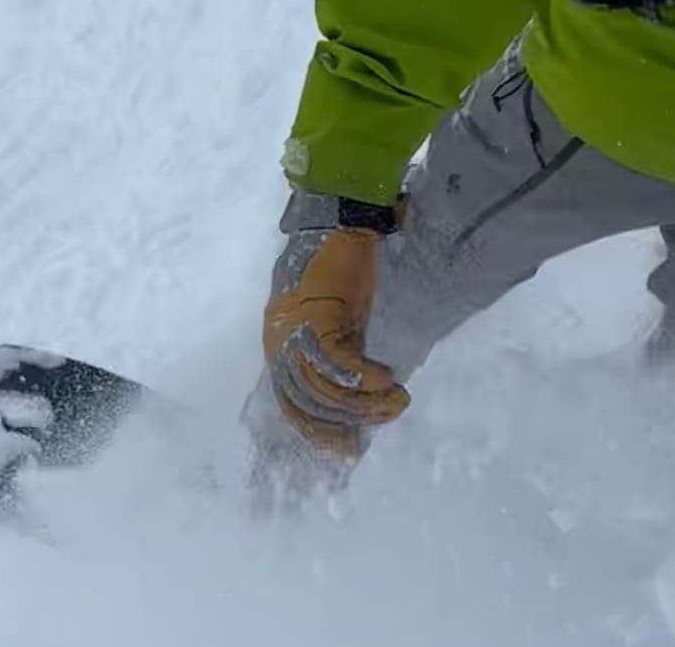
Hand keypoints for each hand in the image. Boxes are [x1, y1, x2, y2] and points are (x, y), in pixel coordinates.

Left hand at [261, 220, 409, 458]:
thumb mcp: (339, 325)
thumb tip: (357, 402)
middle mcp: (278, 344)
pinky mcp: (313, 318)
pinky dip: (363, 378)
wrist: (342, 227)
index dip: (320, 430)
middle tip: (389, 415)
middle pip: (310, 402)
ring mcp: (292, 332)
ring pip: (324, 389)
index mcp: (278, 348)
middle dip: (351, 419)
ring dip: (363, 402)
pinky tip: (386, 379)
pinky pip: (337, 364)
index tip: (349, 448)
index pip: (292, 404)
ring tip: (396, 400)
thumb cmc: (341, 274)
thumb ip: (339, 359)